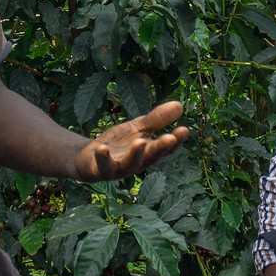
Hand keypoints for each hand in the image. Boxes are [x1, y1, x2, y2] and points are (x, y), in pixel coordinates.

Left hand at [73, 101, 190, 181]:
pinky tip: (102, 148)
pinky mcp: (102, 170)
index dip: (176, 141)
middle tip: (170, 138)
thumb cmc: (120, 144)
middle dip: (160, 147)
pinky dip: (103, 157)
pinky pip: (103, 165)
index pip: (166, 148)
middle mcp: (138, 163)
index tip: (184, 129)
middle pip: (151, 156)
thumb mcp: (138, 129)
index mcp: (149, 152)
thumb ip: (157, 120)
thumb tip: (179, 104)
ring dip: (135, 153)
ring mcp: (120, 168)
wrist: (90, 158)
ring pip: (130, 163)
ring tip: (140, 141)